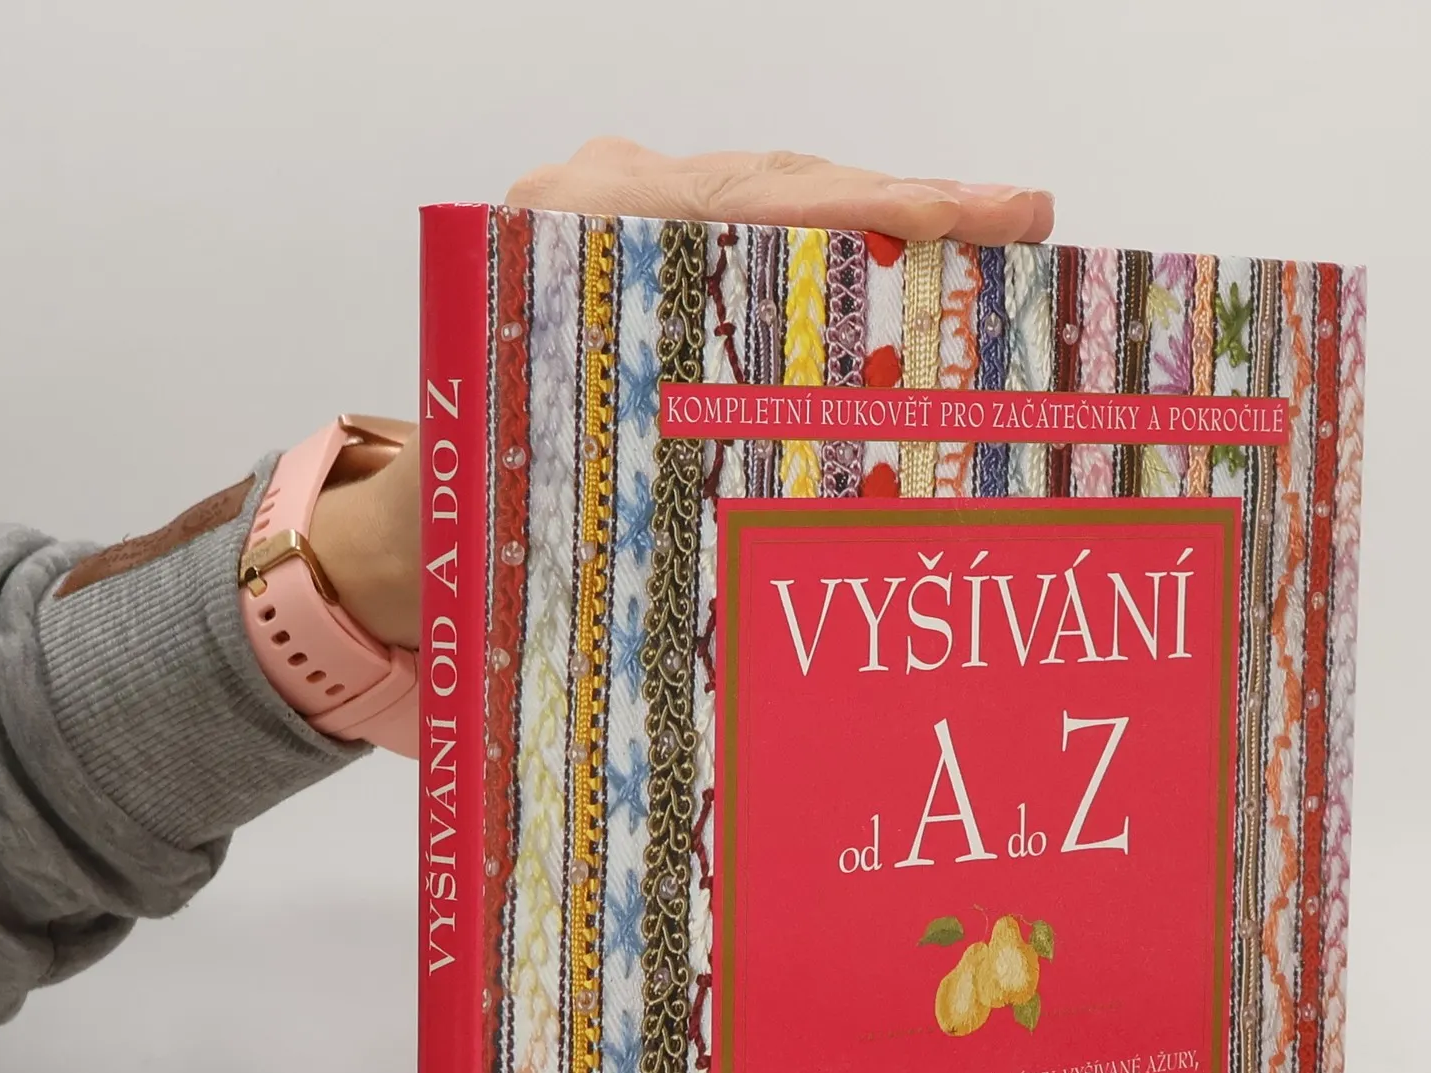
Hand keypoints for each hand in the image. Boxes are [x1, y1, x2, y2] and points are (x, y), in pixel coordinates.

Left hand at [312, 140, 1056, 648]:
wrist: (409, 521)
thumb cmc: (482, 519)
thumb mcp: (577, 502)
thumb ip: (682, 472)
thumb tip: (830, 530)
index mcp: (570, 238)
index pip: (755, 203)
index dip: (882, 208)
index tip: (983, 215)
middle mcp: (591, 202)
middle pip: (781, 184)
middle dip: (908, 207)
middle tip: (1020, 219)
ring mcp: (609, 207)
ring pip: (773, 197)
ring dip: (880, 228)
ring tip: (988, 243)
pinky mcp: (628, 231)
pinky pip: (745, 224)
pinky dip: (829, 250)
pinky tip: (906, 272)